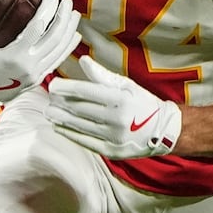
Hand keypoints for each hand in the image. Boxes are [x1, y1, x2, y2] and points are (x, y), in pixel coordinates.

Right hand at [0, 0, 80, 114]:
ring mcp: (35, 75)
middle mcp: (29, 67)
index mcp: (14, 57)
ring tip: (75, 14)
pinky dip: (67, 48)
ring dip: (69, 31)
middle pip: (54, 38)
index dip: (47, 11)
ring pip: (59, 50)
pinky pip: (56, 61)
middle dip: (63, 18)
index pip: (37, 28)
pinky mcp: (37, 79)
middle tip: (67, 1)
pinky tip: (74, 36)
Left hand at [45, 55, 182, 158]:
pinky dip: (70, 134)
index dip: (66, 88)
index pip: (86, 92)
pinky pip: (86, 142)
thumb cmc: (142, 103)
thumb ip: (102, 75)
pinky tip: (59, 127)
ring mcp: (114, 137)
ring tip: (50, 112)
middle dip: (61, 104)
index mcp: (120, 99)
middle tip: (49, 99)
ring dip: (61, 119)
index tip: (54, 86)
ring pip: (80, 126)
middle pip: (80, 110)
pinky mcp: (112, 151)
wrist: (163, 130)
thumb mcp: (126, 85)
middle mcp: (117, 119)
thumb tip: (83, 61)